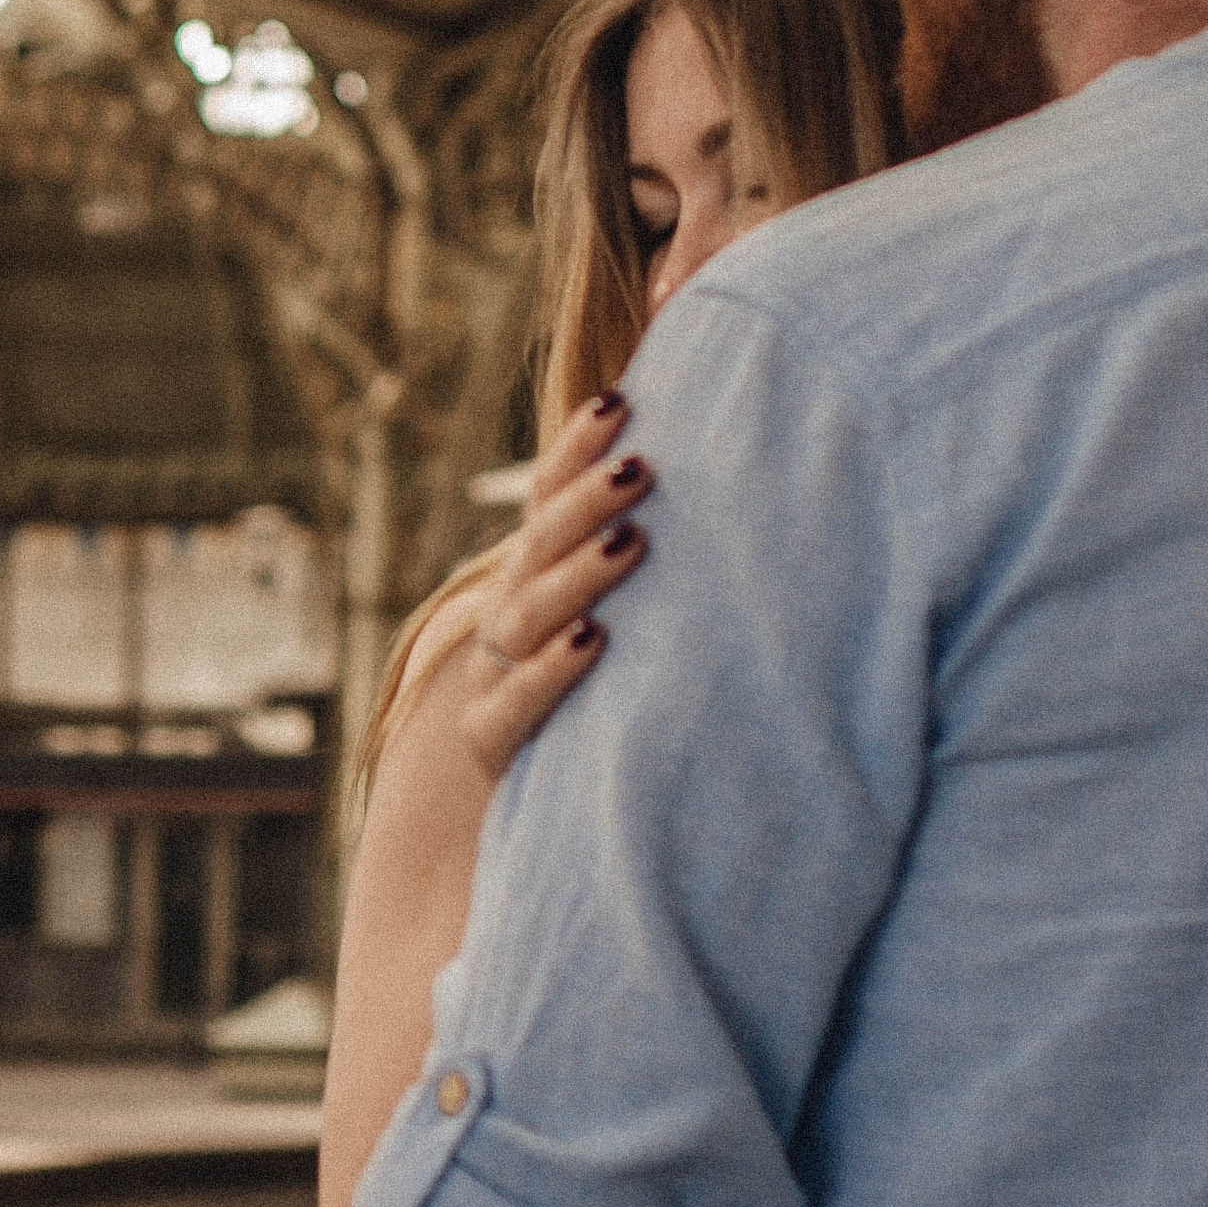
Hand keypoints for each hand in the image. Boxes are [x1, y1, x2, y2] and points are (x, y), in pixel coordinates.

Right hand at [453, 395, 654, 781]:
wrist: (559, 805)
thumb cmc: (615, 693)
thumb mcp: (631, 619)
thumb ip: (645, 550)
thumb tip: (715, 446)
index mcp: (534, 574)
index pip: (547, 496)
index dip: (576, 447)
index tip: (622, 400)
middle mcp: (507, 615)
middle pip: (538, 545)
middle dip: (586, 501)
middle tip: (641, 468)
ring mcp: (492, 676)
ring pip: (523, 615)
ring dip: (577, 575)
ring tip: (631, 542)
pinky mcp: (494, 742)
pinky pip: (514, 703)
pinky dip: (552, 669)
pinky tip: (593, 641)